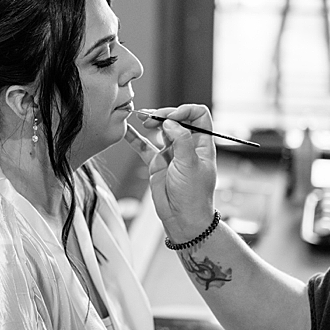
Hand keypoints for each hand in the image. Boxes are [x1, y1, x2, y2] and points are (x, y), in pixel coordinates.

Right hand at [127, 107, 216, 244]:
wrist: (182, 219)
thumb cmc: (193, 196)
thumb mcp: (190, 165)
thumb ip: (181, 140)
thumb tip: (170, 122)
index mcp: (202, 143)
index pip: (198, 116)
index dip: (186, 111)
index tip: (173, 116)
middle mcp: (187, 145)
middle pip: (177, 119)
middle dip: (165, 114)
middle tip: (153, 118)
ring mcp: (171, 154)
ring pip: (161, 130)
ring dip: (151, 122)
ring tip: (142, 119)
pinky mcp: (157, 163)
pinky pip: (145, 147)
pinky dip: (135, 138)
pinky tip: (128, 130)